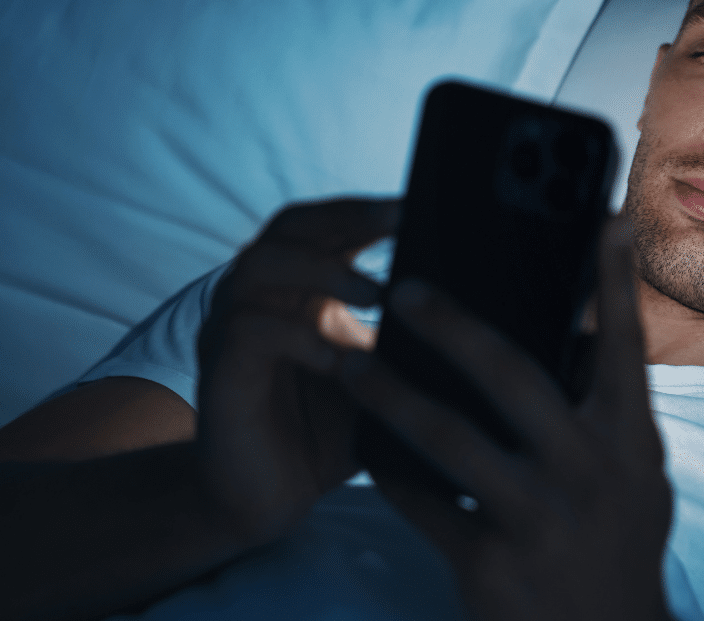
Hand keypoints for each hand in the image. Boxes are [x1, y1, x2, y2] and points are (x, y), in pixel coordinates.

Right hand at [196, 197, 398, 544]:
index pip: (328, 225)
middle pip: (292, 227)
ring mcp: (233, 330)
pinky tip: (335, 357)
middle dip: (348, 218)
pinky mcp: (220, 372)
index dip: (368, 209)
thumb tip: (483, 311)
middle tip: (400, 221)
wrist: (270, 500)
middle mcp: (263, 295)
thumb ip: (412, 339)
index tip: (421, 202)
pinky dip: (294, 336)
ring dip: (323, 271)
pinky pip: (248, 333)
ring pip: (261, 267)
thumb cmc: (329, 432)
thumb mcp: (382, 375)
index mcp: (302, 287)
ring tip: (377, 292)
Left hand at [343, 217, 674, 620]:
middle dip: (454, 324)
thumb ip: (609, 411)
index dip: (615, 276)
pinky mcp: (490, 564)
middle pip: (512, 375)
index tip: (604, 211)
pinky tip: (363, 446)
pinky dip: (389, 470)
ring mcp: (539, 519)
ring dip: (391, 392)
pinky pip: (424, 501)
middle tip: (407, 286)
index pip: (625, 343)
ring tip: (348, 362)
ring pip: (448, 437)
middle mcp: (590, 471)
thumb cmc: (619, 547)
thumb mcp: (636, 477)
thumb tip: (575, 330)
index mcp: (631, 441)